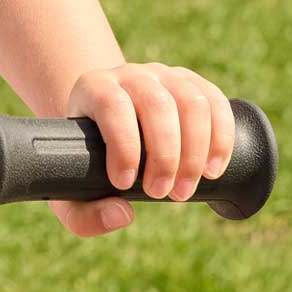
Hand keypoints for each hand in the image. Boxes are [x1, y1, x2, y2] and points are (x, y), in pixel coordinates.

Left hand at [49, 61, 235, 239]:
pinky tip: (214, 170)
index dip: (124, 146)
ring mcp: (165, 76)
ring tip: (186, 189)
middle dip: (165, 157)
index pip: (112, 106)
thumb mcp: (70, 191)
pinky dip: (221, 138)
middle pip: (157, 105)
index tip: (125, 184)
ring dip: (196, 152)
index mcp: (94, 88)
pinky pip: (215, 101)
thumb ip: (84, 216)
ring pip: (190, 102)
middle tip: (162, 195)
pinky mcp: (193, 84)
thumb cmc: (88, 162)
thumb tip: (123, 214)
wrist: (107, 125)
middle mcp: (130, 75)